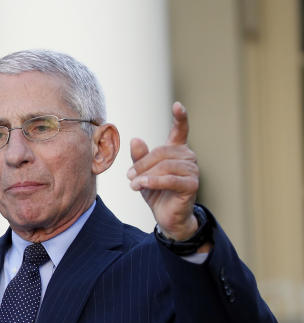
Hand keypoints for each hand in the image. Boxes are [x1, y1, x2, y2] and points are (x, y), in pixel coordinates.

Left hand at [127, 102, 200, 239]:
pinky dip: (153, 182)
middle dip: (142, 164)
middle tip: (128, 176)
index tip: (178, 105)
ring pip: (165, 166)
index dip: (180, 118)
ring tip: (133, 185)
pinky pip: (170, 179)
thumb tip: (135, 139)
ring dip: (145, 175)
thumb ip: (139, 157)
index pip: (181, 131)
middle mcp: (188, 157)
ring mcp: (193, 171)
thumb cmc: (156, 192)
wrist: (167, 217)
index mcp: (177, 151)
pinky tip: (140, 186)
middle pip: (162, 152)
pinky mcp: (192, 185)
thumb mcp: (143, 173)